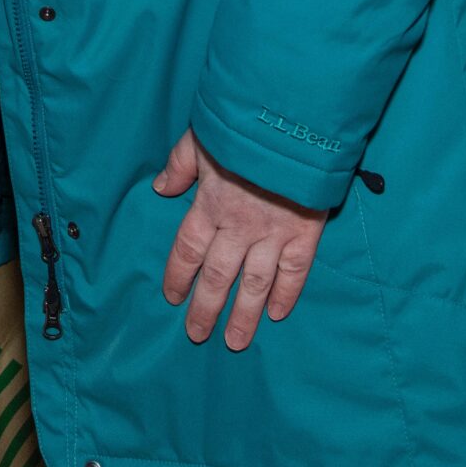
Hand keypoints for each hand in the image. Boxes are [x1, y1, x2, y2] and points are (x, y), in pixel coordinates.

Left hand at [152, 129, 327, 348]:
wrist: (293, 124)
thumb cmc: (243, 128)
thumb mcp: (200, 138)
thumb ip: (180, 165)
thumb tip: (160, 188)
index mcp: (210, 206)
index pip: (188, 251)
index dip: (178, 276)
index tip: (172, 297)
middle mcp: (238, 228)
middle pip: (218, 277)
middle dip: (206, 309)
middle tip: (196, 335)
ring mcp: (274, 234)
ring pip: (255, 284)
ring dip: (244, 316)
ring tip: (235, 342)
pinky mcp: (305, 233)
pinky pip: (294, 271)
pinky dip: (287, 294)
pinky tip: (278, 315)